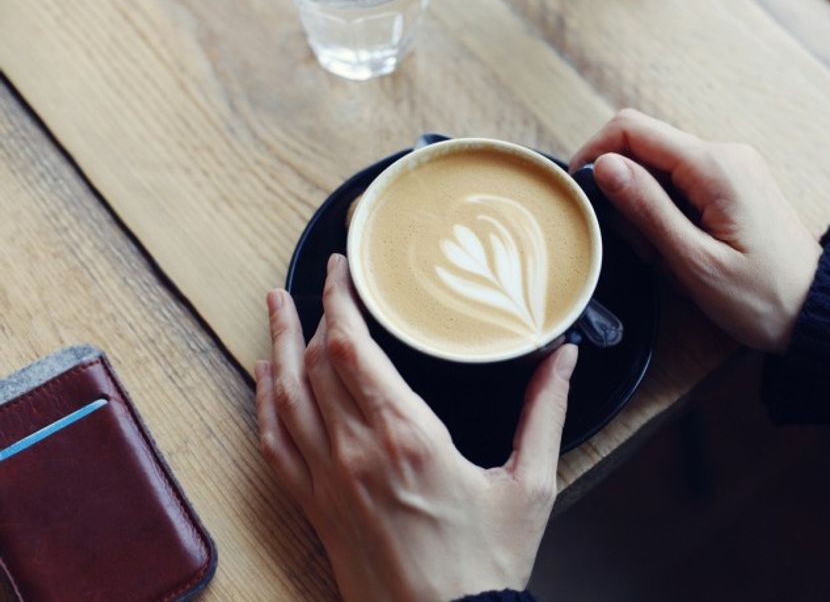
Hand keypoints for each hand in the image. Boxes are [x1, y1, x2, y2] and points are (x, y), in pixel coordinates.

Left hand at [255, 254, 577, 601]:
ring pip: (285, 395)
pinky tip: (264, 378)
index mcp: (409, 436)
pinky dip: (263, 403)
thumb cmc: (487, 564)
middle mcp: (357, 450)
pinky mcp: (315, 506)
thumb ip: (546, 412)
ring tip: (274, 305)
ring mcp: (328, 479)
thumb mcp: (530, 484)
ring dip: (278, 344)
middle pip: (316, 361)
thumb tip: (564, 357)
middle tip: (323, 276)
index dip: (339, 298)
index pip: (352, 347)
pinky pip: (273, 444)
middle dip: (314, 309)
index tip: (342, 267)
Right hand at [571, 109, 819, 351]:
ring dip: (644, 207)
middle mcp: (724, 154)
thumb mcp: (694, 261)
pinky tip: (677, 249)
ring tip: (662, 256)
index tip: (578, 190)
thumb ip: (646, 209)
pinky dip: (665, 213)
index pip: (632, 129)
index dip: (594, 152)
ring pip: (659, 168)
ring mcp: (731, 167)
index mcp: (714, 166)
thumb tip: (603, 165)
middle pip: (644, 147)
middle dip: (622, 191)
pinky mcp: (733, 185)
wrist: (820, 313)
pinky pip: (681, 183)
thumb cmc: (762, 298)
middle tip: (632, 244)